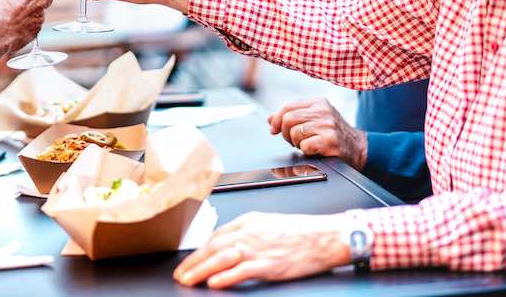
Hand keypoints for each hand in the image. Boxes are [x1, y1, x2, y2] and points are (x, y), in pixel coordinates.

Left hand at [173, 212, 350, 288]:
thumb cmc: (301, 231)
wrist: (325, 236)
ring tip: (188, 280)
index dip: (199, 250)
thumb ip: (248, 231)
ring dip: (201, 270)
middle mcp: (250, 233)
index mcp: (249, 221)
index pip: (216, 236)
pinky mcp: (269, 264)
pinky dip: (226, 277)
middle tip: (180, 274)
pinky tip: (214, 283)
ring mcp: (258, 248)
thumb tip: (229, 242)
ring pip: (221, 258)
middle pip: (213, 247)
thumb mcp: (269, 223)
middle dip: (193, 261)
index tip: (189, 260)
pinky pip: (242, 271)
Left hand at [268, 98, 367, 170]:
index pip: (287, 106)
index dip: (276, 119)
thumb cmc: (334, 134)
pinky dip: (306, 151)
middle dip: (285, 133)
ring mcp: (327, 125)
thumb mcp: (315, 119)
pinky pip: (305, 146)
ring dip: (296, 143)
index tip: (274, 130)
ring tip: (307, 144)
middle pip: (288, 119)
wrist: (359, 148)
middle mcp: (323, 111)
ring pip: (295, 133)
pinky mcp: (330, 140)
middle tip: (293, 140)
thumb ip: (293, 117)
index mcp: (318, 102)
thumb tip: (270, 119)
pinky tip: (315, 149)